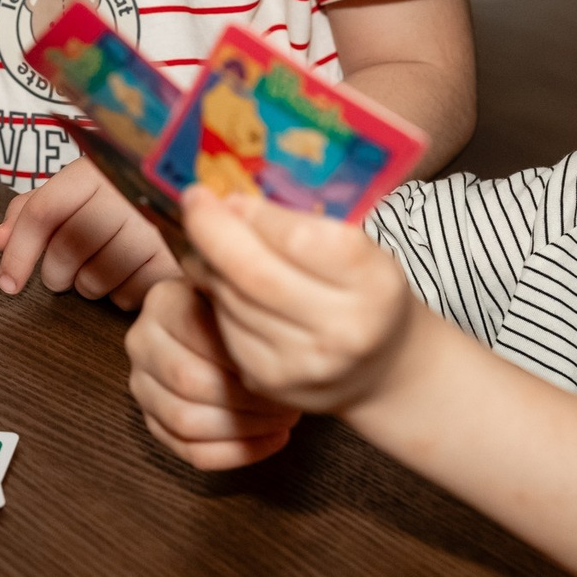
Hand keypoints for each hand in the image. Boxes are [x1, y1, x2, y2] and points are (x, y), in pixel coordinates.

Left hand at [0, 156, 179, 308]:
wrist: (184, 191)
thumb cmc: (117, 198)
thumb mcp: (74, 192)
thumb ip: (31, 210)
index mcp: (94, 171)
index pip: (44, 210)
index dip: (19, 251)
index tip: (7, 284)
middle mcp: (124, 193)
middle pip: (67, 249)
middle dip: (54, 273)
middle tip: (62, 274)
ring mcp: (153, 225)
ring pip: (96, 278)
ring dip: (87, 285)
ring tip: (99, 269)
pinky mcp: (174, 256)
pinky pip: (129, 295)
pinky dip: (120, 295)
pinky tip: (126, 276)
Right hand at [125, 278, 300, 468]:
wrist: (213, 321)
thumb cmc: (238, 312)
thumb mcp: (241, 295)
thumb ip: (248, 306)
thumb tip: (278, 340)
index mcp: (162, 302)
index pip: (199, 337)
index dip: (243, 358)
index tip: (282, 366)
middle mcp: (142, 343)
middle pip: (189, 382)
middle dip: (247, 398)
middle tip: (290, 399)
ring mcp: (143, 386)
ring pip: (187, 422)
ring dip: (244, 428)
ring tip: (284, 419)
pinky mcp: (153, 422)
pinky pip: (192, 452)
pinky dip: (237, 452)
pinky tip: (272, 439)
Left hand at [182, 187, 418, 416]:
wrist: (382, 367)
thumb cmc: (367, 293)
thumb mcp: (363, 250)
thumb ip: (308, 225)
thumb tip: (230, 203)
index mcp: (375, 284)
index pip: (300, 241)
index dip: (256, 215)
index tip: (230, 195)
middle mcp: (343, 330)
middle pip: (256, 274)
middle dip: (213, 231)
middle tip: (194, 201)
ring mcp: (304, 363)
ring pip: (232, 300)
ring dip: (210, 263)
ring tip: (208, 240)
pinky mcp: (269, 381)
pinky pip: (225, 327)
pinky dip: (216, 297)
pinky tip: (221, 280)